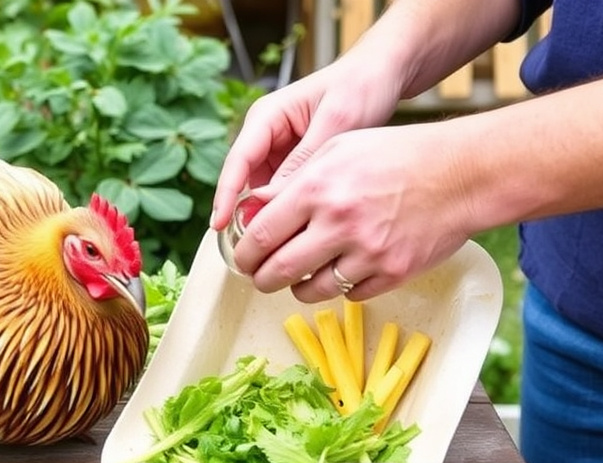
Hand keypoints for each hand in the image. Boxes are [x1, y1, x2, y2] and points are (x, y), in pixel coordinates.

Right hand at [211, 59, 404, 229]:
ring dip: (267, 213)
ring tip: (273, 244)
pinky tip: (296, 230)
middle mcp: (266, 133)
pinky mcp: (295, 161)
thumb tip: (271, 201)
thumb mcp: (335, 122)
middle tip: (250, 248)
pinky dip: (287, 209)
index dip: (225, 194)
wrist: (384, 74)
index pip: (237, 160)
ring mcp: (279, 149)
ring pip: (262, 189)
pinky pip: (283, 190)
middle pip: (244, 180)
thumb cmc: (360, 87)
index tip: (218, 224)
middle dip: (244, 212)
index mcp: (267, 116)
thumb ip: (303, 161)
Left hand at [229, 121, 474, 302]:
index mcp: (317, 188)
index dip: (243, 253)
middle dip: (262, 278)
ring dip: (297, 288)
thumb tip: (253, 209)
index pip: (260, 234)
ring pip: (311, 290)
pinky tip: (342, 271)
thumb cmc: (397, 155)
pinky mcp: (393, 273)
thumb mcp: (337, 149)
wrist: (461, 173)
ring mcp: (367, 253)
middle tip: (261, 277)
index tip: (242, 258)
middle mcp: (339, 223)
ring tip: (298, 277)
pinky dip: (340, 287)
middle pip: (278, 270)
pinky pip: (350, 295)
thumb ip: (293, 181)